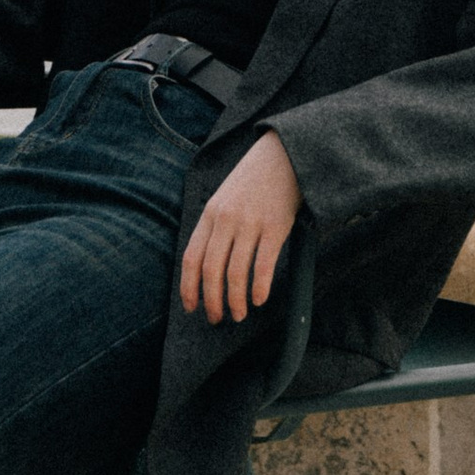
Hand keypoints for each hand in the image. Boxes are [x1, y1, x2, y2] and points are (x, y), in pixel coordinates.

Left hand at [177, 130, 302, 323]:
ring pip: (236, 273)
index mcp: (209, 214)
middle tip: (216, 319)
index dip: (189, 288)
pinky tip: (259, 300)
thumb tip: (205, 266)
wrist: (286, 155)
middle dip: (211, 301)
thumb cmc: (253, 182)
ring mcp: (251, 223)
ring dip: (236, 301)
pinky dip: (259, 287)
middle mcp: (226, 220)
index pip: (191, 258)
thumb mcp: (224, 199)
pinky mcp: (276, 227)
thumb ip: (214, 228)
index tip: (191, 308)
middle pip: (211, 271)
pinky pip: (263, 265)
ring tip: (239, 315)